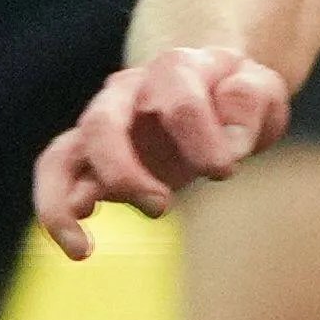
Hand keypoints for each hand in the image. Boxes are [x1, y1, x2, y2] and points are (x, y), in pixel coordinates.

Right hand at [34, 46, 296, 256]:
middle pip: (101, 125)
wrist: (208, 87)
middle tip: (161, 207)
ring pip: (59, 156)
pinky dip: (59, 213)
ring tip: (82, 249)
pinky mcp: (91, 158)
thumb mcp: (260, 88)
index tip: (225, 170)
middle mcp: (125, 93)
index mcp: (174, 70)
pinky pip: (59, 180)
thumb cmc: (233, 93)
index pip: (181, 103)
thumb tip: (231, 147)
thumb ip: (248, 104)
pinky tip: (80, 247)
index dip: (204, 141)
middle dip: (125, 172)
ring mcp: (101, 124)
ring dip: (62, 201)